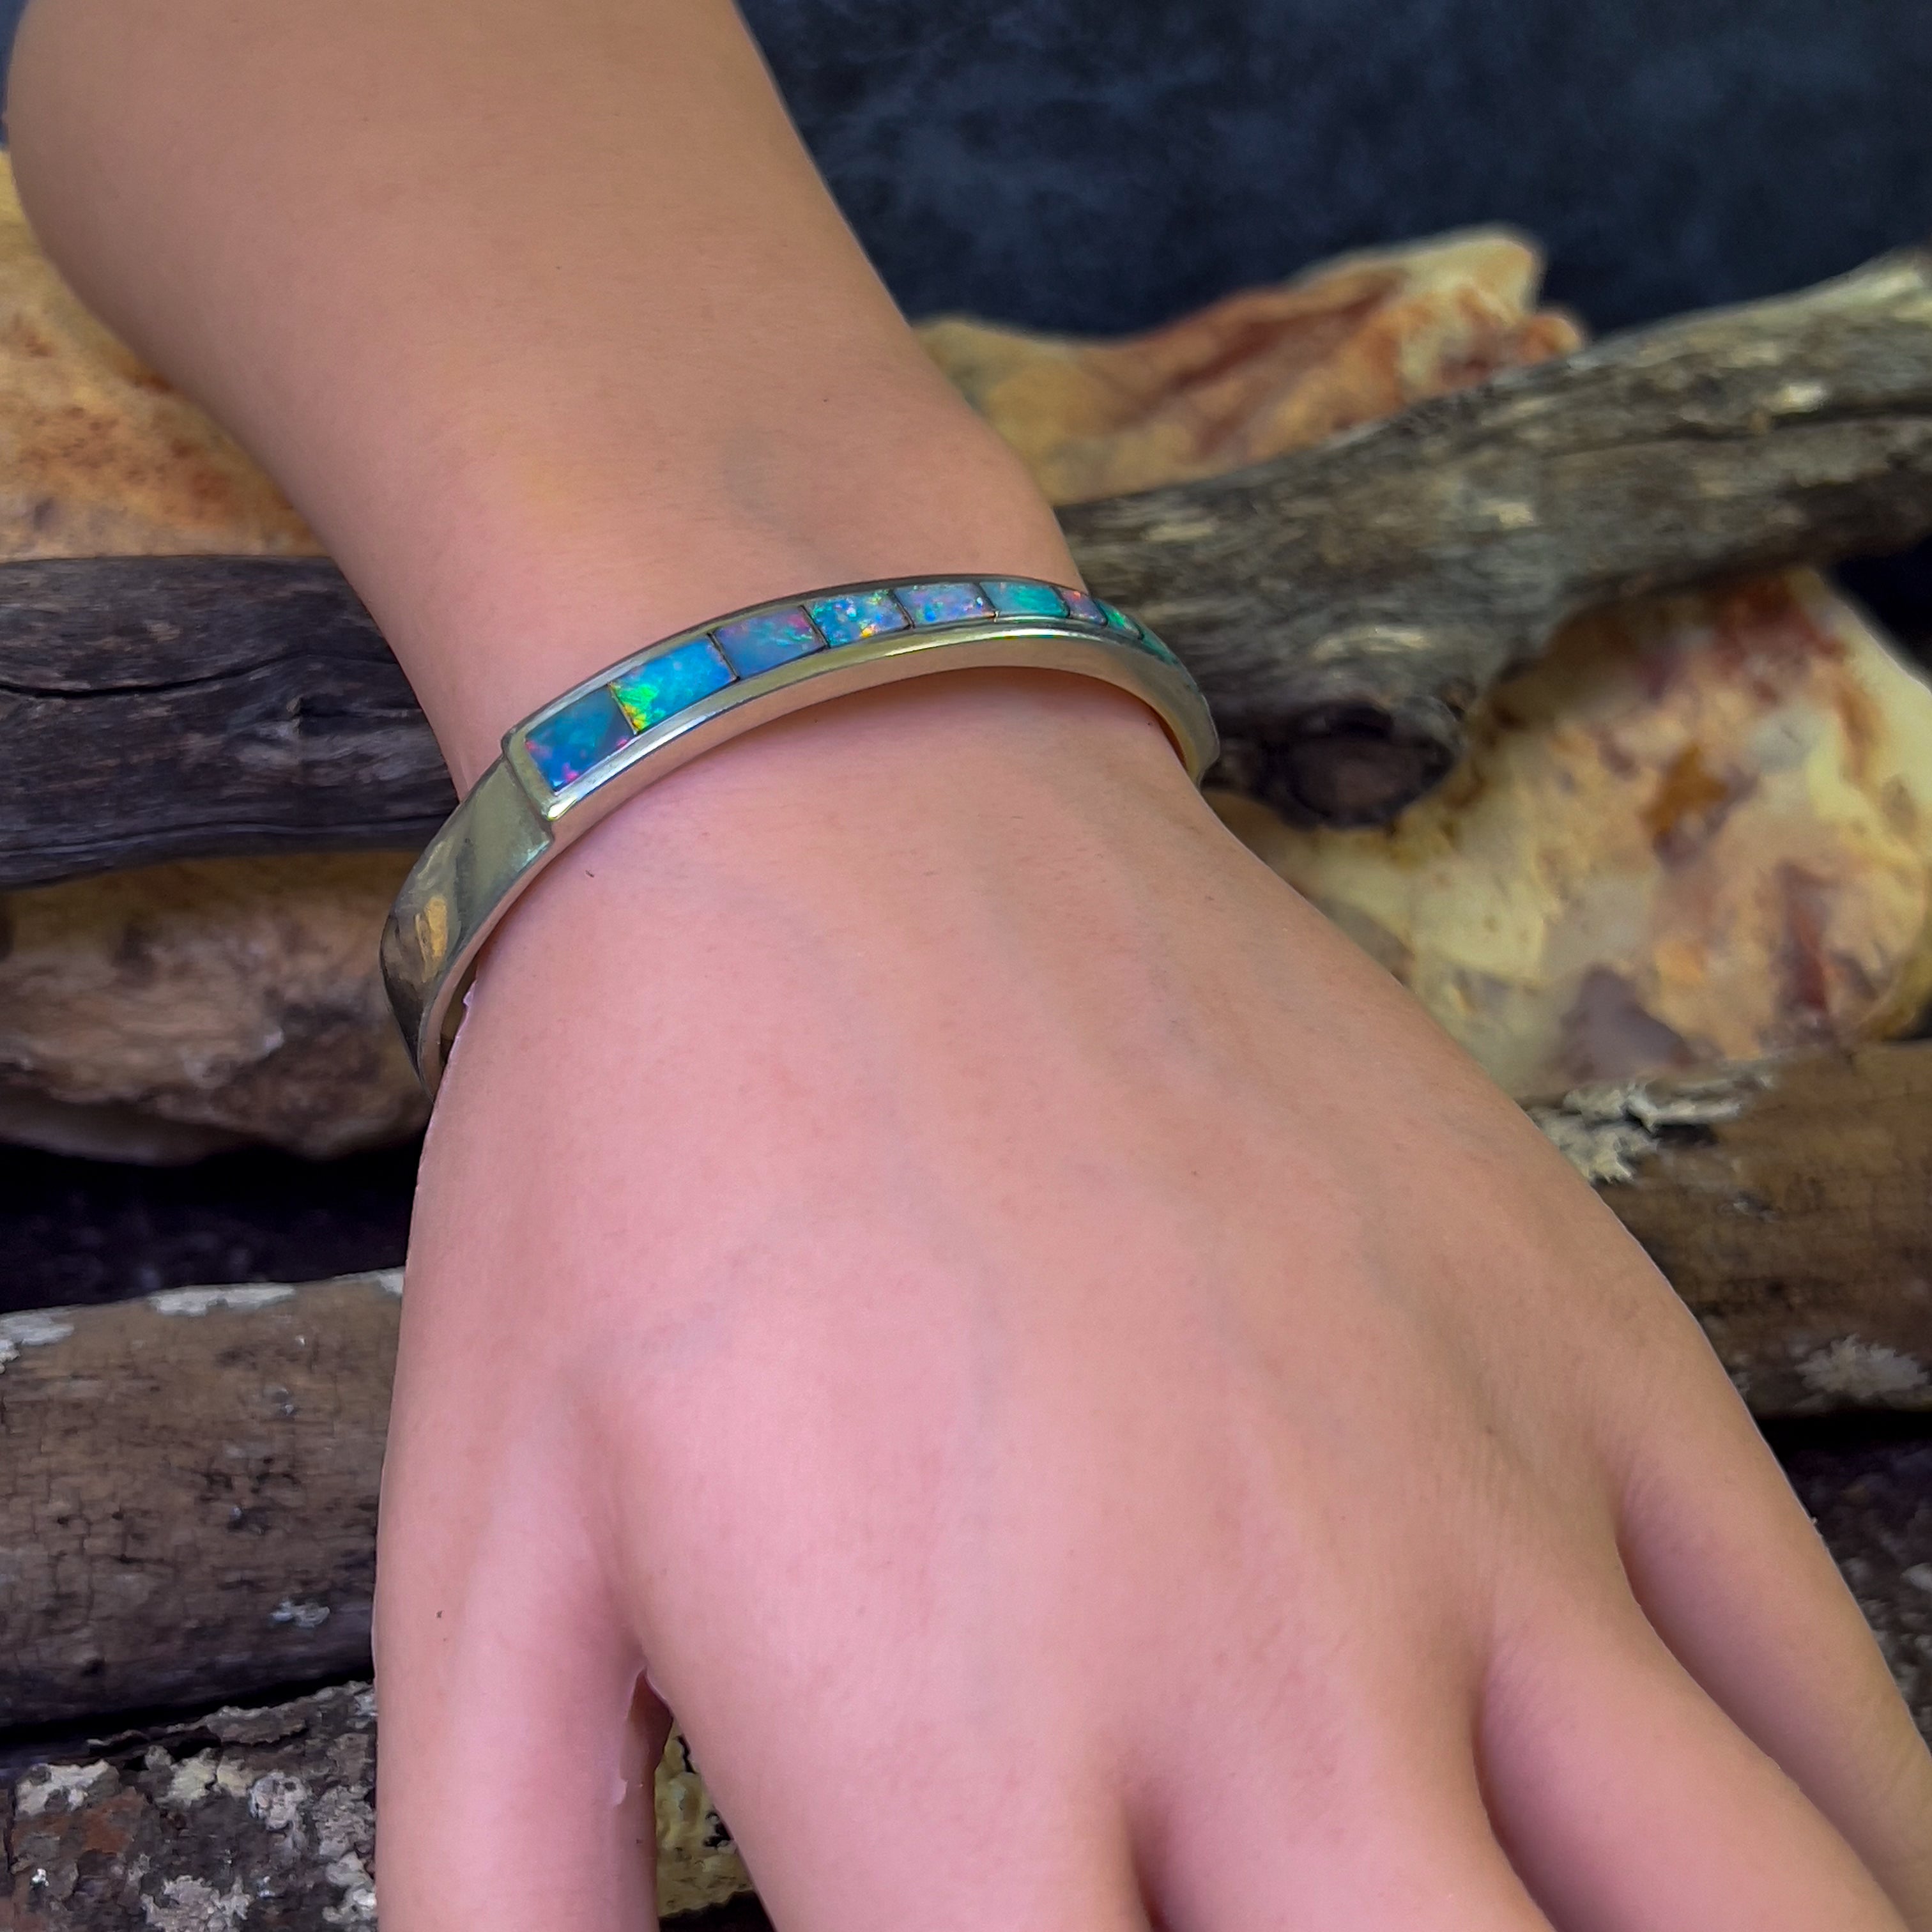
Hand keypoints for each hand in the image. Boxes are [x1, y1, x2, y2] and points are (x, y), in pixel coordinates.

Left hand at [374, 671, 1931, 1929]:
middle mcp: (1270, 1663)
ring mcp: (1476, 1491)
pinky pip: (1815, 1698)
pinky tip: (1779, 1915)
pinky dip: (1844, 1872)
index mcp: (951, 1762)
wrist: (842, 798)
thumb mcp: (484, 1550)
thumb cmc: (640, 1150)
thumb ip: (507, 1912)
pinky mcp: (1578, 1339)